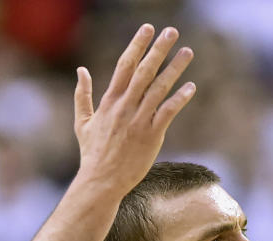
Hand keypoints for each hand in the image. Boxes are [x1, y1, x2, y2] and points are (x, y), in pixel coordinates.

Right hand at [73, 24, 195, 198]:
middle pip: (144, 71)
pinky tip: (191, 87)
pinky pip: (168, 112)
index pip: (124, 65)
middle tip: (172, 31)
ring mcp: (139, 120)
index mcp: (109, 100)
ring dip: (175, 68)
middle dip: (158, 49)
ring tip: (188, 52)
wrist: (101, 180)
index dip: (137, 45)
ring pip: (159, 88)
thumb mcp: (82, 122)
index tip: (147, 29)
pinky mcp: (152, 135)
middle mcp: (125, 106)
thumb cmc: (92, 153)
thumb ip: (82, 95)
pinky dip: (180, 98)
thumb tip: (80, 70)